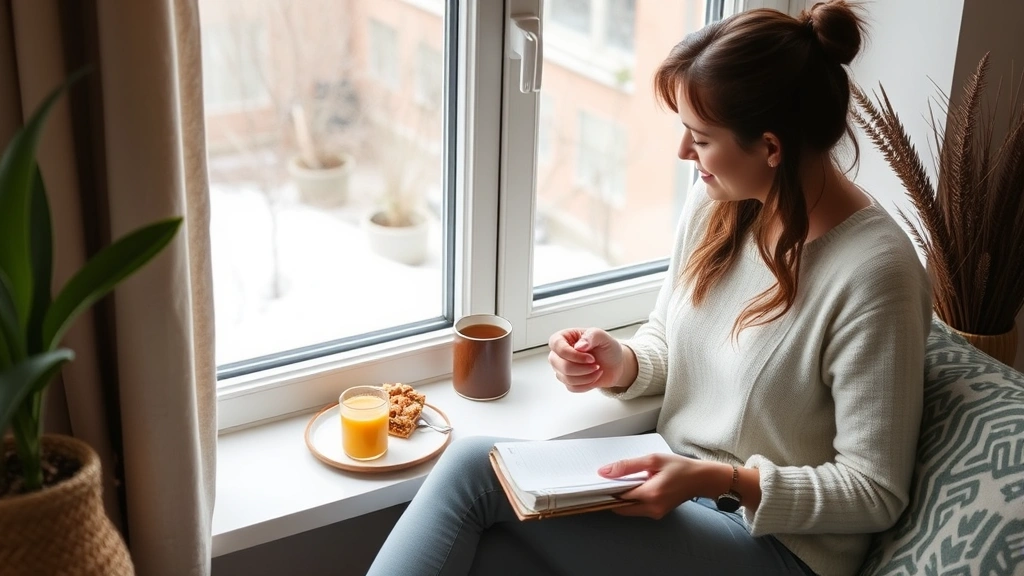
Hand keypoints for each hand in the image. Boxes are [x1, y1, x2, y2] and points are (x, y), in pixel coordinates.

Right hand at [547, 328, 624, 392]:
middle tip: (597, 365)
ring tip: (598, 370)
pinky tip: (594, 377)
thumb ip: (591, 336)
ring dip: (587, 377)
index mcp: (563, 337)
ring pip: (566, 378)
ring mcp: (561, 368)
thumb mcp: (603, 336)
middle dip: (582, 368)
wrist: (615, 364)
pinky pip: (572, 387)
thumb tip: (579, 346)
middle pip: (561, 365)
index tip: (591, 358)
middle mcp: (558, 353)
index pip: (557, 345)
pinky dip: (587, 384)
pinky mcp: (567, 381)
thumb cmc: (607, 347)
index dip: (573, 355)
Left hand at [598, 453, 718, 519]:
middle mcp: (652, 508)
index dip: (608, 489)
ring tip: (624, 481)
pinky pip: (638, 510)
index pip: (619, 496)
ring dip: (623, 499)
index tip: (600, 482)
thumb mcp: (653, 460)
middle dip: (613, 496)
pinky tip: (635, 487)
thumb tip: (605, 472)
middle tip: (609, 482)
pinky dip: (632, 500)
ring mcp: (656, 513)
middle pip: (621, 508)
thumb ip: (627, 466)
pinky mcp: (658, 514)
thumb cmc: (680, 467)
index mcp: (651, 494)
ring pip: (629, 510)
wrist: (701, 479)